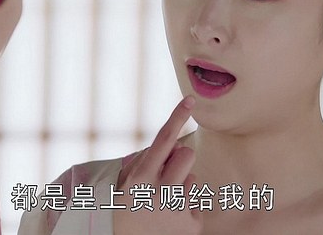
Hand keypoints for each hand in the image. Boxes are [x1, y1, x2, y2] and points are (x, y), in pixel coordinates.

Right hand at [113, 96, 201, 234]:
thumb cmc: (126, 208)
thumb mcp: (128, 182)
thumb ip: (150, 161)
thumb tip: (180, 146)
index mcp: (142, 177)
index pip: (164, 139)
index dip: (177, 116)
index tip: (191, 99)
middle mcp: (161, 192)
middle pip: (187, 154)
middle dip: (180, 160)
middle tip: (165, 176)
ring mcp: (178, 210)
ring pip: (192, 178)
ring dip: (180, 186)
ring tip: (162, 204)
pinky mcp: (192, 225)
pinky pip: (196, 202)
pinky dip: (185, 209)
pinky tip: (170, 220)